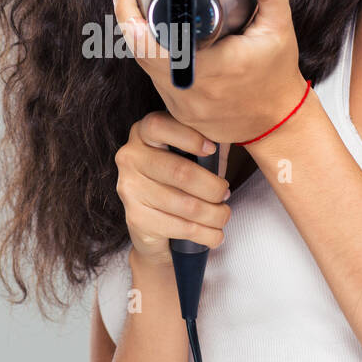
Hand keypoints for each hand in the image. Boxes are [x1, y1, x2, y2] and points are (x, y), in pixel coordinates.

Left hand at [112, 0, 307, 144]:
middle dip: (128, 21)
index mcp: (211, 69)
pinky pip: (157, 82)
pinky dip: (154, 60)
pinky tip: (155, 42)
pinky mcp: (179, 115)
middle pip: (139, 54)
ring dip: (139, 42)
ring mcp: (182, 107)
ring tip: (138, 12)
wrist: (279, 121)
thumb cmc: (278, 72)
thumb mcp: (280, 27)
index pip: (151, 45)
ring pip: (146, 69)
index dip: (129, 16)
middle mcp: (190, 92)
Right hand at [114, 111, 232, 266]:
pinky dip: (206, 234)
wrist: (152, 226)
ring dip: (214, 215)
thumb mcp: (191, 154)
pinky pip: (181, 228)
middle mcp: (130, 158)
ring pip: (185, 204)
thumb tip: (231, 135)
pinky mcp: (136, 219)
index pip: (159, 126)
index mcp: (143, 133)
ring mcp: (130, 189)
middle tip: (225, 194)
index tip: (212, 149)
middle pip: (180, 172)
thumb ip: (206, 140)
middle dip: (213, 187)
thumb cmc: (178, 181)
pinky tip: (215, 234)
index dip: (189, 136)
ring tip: (223, 215)